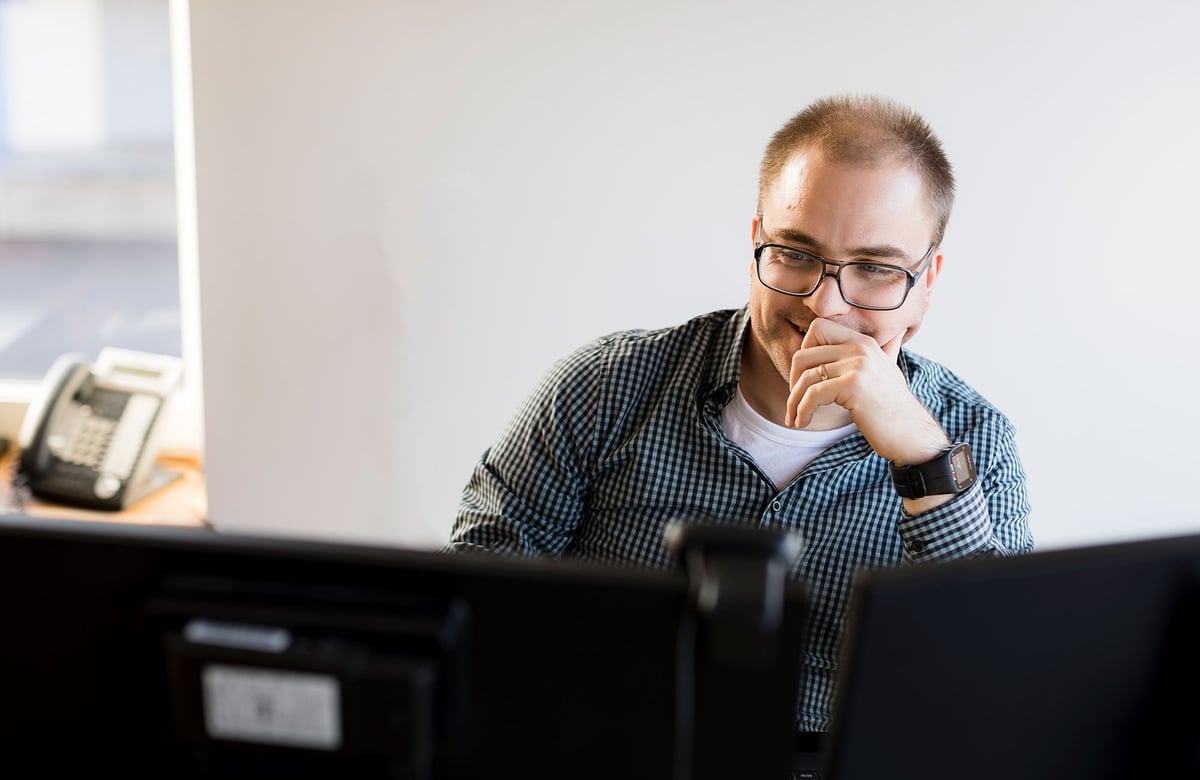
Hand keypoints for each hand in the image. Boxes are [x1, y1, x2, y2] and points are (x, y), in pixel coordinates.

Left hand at [785, 318, 948, 465]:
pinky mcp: (853, 385)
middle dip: (792, 381)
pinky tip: (803, 422)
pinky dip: (802, 410)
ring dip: (794, 402)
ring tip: (795, 419)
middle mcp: (860, 348)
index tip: (805, 379)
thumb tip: (888, 336)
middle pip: (803, 354)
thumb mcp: (882, 373)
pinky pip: (812, 394)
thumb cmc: (892, 410)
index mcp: (863, 342)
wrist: (911, 435)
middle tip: (795, 402)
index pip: (817, 328)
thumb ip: (870, 357)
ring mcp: (858, 365)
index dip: (803, 353)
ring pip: (805, 378)